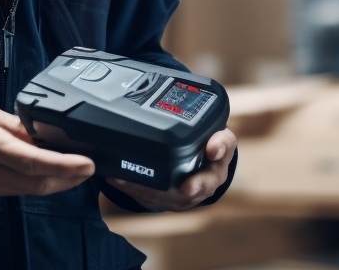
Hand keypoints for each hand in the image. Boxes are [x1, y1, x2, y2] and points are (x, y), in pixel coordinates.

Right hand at [0, 94, 95, 198]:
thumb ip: (14, 125)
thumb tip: (40, 135)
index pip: (34, 161)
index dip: (65, 166)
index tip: (87, 164)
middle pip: (36, 182)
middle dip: (67, 179)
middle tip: (87, 170)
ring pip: (26, 190)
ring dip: (52, 182)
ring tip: (71, 170)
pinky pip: (11, 190)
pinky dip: (31, 182)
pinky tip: (41, 172)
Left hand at [106, 128, 235, 211]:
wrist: (206, 159)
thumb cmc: (214, 147)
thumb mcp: (225, 141)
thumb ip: (222, 142)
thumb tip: (214, 148)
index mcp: (212, 178)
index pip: (206, 183)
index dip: (197, 185)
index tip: (187, 187)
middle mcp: (193, 192)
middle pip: (174, 197)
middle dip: (155, 191)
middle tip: (135, 184)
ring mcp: (176, 197)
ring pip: (154, 197)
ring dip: (135, 189)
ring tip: (117, 177)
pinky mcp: (161, 196)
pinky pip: (143, 196)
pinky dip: (129, 187)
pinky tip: (114, 177)